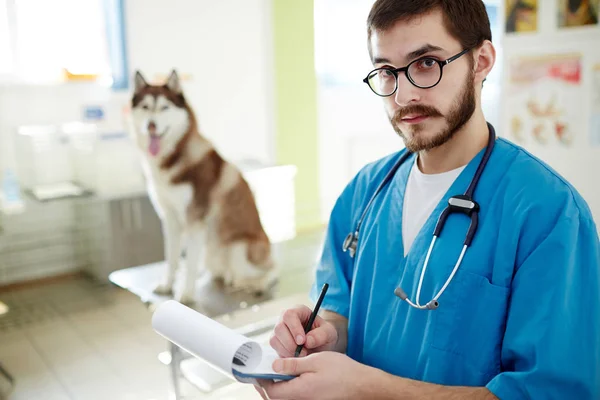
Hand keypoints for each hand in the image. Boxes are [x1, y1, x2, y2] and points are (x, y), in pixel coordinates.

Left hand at [255, 352, 372, 399]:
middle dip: (266, 386)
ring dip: (276, 388)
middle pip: (275, 398)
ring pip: (284, 398)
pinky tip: (289, 378)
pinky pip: (294, 397)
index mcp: (299, 391)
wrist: (362, 385)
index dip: (262, 380)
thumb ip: (292, 365)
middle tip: (261, 373)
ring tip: (273, 374)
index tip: (258, 369)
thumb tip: (274, 365)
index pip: (271, 391)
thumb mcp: (315, 361)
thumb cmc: (342, 371)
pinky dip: (287, 389)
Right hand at [269, 305, 337, 357]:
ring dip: (287, 351)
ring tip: (302, 355)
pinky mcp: (277, 344)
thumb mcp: (329, 333)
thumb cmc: (324, 335)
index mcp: (298, 311)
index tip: (302, 341)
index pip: (289, 315)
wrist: (321, 345)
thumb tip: (308, 341)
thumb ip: (321, 335)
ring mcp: (279, 332)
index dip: (294, 328)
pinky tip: (296, 358)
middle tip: (304, 353)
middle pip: (279, 328)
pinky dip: (285, 357)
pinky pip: (276, 350)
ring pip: (274, 340)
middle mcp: (285, 319)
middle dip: (290, 343)